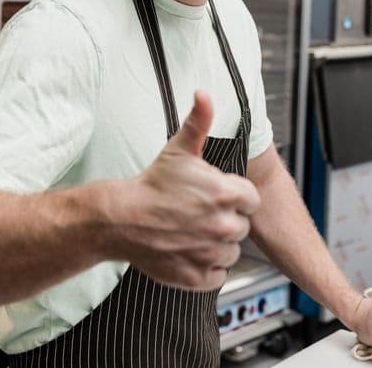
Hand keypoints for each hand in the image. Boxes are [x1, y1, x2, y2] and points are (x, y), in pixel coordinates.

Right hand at [108, 91, 260, 289]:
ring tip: (191, 231)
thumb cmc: (151, 184)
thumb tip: (204, 94)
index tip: (215, 197)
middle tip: (197, 214)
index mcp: (226, 193)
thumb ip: (198, 121)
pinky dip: (206, 267)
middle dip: (224, 219)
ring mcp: (211, 253)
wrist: (120, 219)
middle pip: (241, 225)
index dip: (234, 197)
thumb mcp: (178, 149)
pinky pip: (218, 274)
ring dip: (216, 244)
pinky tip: (188, 250)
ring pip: (231, 251)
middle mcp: (223, 224)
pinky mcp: (199, 276)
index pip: (251, 199)